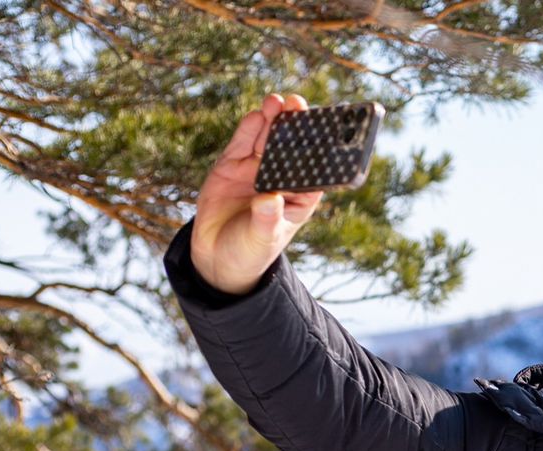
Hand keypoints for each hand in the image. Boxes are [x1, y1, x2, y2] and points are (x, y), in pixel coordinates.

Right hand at [189, 93, 325, 294]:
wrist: (216, 257)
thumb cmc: (250, 251)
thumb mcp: (261, 239)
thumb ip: (266, 220)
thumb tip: (269, 199)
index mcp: (298, 198)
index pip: (314, 169)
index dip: (320, 149)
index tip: (326, 130)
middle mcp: (280, 179)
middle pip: (291, 148)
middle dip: (295, 126)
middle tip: (298, 104)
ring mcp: (255, 170)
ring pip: (267, 140)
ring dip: (273, 121)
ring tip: (278, 102)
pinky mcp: (231, 166)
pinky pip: (242, 144)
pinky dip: (248, 129)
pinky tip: (257, 115)